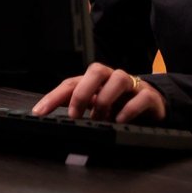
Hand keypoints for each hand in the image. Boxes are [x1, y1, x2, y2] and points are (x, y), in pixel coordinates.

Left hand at [31, 62, 165, 123]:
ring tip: (100, 118)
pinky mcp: (149, 97)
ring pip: (119, 79)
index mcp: (95, 80)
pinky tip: (119, 120)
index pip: (71, 83)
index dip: (54, 97)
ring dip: (105, 100)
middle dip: (82, 93)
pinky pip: (141, 97)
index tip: (40, 112)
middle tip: (74, 114)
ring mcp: (132, 85)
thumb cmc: (118, 104)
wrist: (151, 105)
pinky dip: (129, 109)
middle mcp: (112, 78)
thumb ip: (76, 110)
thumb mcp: (94, 107)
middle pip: (96, 71)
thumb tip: (52, 121)